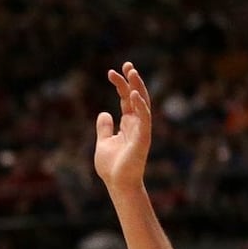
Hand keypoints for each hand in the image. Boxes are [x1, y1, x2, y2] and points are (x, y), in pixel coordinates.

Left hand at [93, 62, 152, 192]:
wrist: (117, 183)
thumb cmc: (112, 166)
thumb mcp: (103, 143)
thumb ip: (104, 128)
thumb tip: (104, 112)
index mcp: (127, 123)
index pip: (125, 99)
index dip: (120, 85)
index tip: (111, 72)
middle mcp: (136, 123)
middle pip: (136, 97)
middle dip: (132, 80)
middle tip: (127, 64)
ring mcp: (141, 130)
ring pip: (143, 104)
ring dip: (138, 88)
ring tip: (132, 73)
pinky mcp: (143, 138)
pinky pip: (144, 119)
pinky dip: (140, 107)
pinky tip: (134, 95)